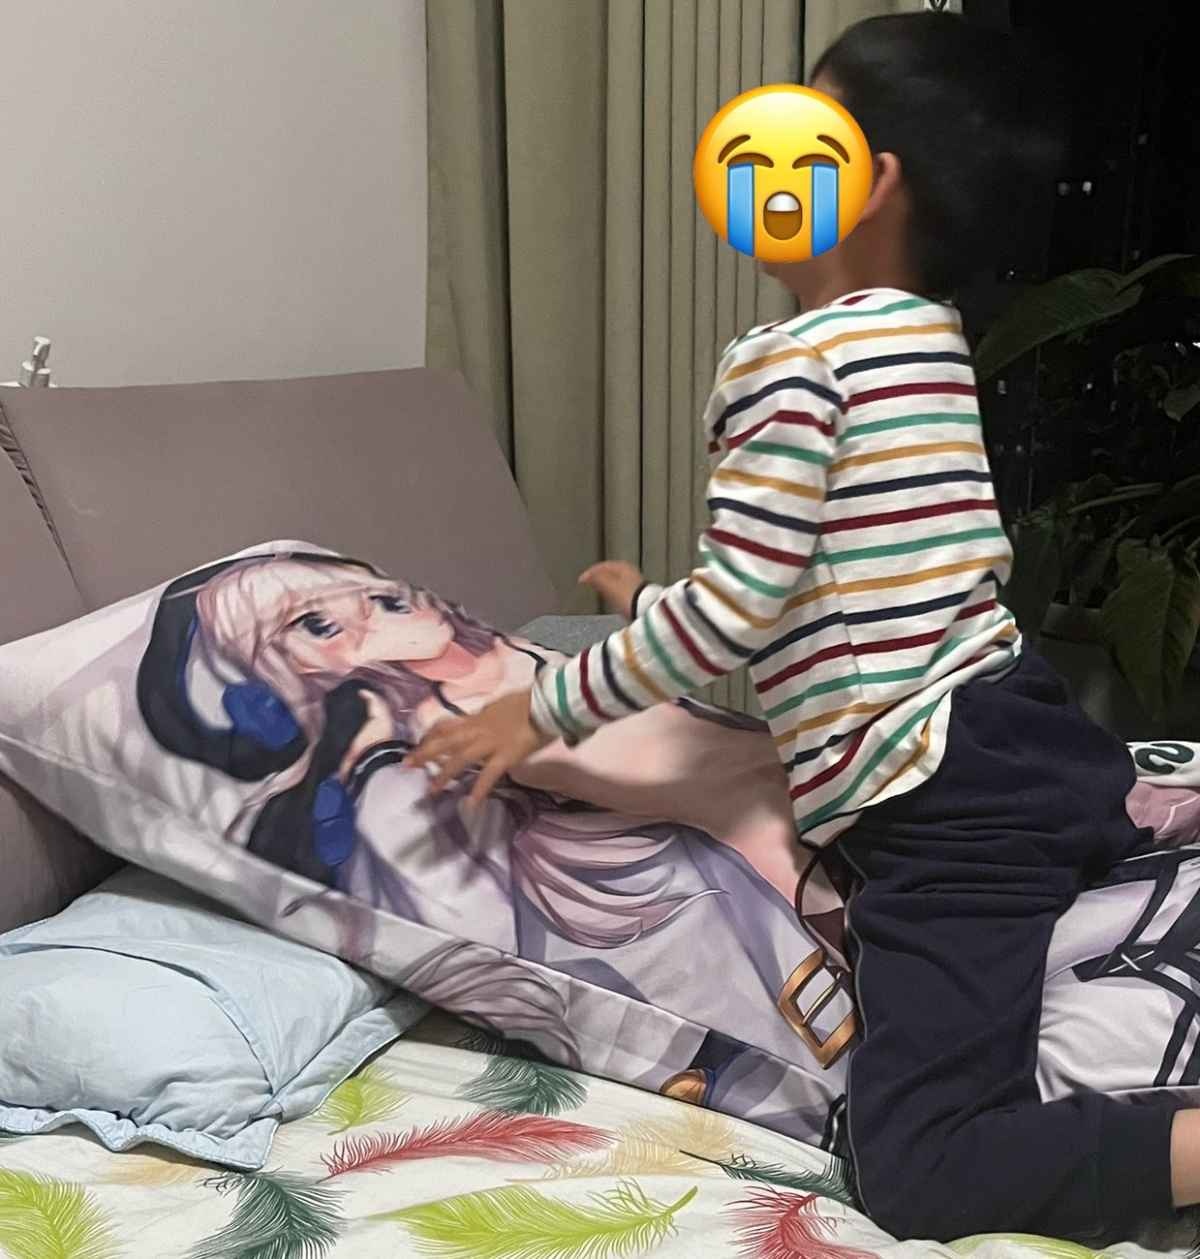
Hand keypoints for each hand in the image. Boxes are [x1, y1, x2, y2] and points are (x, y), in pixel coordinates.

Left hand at [409, 689, 549, 807]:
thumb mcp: (505, 704)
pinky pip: (489, 774)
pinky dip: (479, 790)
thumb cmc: (533, 701)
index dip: (432, 735)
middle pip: (446, 740)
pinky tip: (470, 805)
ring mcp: (492, 742)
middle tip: (407, 764)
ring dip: (444, 774)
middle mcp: (480, 728)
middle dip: (425, 752)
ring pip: (460, 758)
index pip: (449, 724)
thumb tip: (488, 717)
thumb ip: (493, 714)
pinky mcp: (507, 755)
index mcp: (480, 716)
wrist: (550, 701)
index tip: (420, 743)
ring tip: (431, 790)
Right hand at [579, 560, 643, 617]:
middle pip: (611, 572)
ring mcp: (635, 584)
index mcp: (623, 566)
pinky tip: (612, 598)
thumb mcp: (608, 585)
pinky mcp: (638, 595)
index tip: (582, 578)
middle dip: (599, 577)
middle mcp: (630, 572)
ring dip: (606, 584)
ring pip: (616, 581)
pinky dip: (614, 592)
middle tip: (590, 581)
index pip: (603, 566)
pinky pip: (622, 590)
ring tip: (599, 589)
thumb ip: (596, 578)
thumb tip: (586, 576)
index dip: (590, 572)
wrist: (646, 609)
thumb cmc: (628, 596)